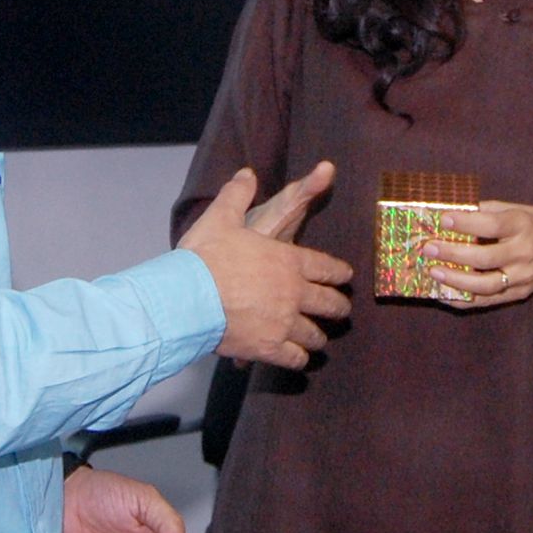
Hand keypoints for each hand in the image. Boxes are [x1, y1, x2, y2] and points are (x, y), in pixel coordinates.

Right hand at [178, 167, 351, 368]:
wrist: (186, 298)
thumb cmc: (205, 257)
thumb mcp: (221, 217)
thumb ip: (237, 195)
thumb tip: (247, 173)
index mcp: (289, 260)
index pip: (326, 267)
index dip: (339, 272)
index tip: (346, 277)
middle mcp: (294, 293)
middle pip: (329, 303)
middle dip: (338, 307)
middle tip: (343, 310)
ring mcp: (284, 323)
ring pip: (314, 334)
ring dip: (318, 336)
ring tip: (319, 339)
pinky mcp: (269, 348)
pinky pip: (295, 358)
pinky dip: (298, 359)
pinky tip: (297, 359)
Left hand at [419, 199, 532, 306]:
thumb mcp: (519, 210)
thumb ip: (489, 210)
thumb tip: (454, 209)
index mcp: (523, 226)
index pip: (493, 225)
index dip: (466, 222)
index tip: (443, 219)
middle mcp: (524, 253)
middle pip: (485, 258)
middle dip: (453, 253)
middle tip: (429, 248)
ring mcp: (522, 278)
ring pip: (486, 285)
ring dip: (456, 280)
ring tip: (433, 271)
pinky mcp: (517, 294)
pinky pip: (487, 301)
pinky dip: (463, 300)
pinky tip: (442, 294)